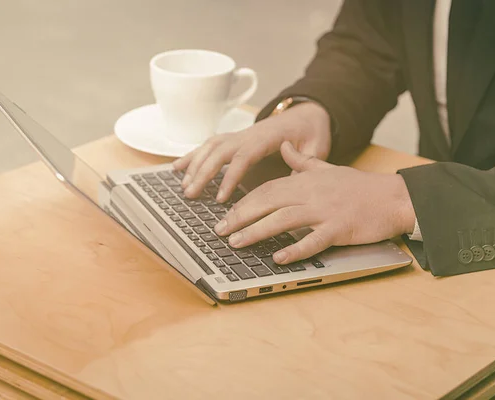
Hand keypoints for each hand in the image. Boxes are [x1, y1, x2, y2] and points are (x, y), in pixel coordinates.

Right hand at [172, 102, 330, 202]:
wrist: (310, 112)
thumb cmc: (313, 131)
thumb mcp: (317, 147)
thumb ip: (305, 163)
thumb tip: (290, 183)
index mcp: (267, 137)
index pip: (243, 156)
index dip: (230, 177)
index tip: (221, 198)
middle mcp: (248, 134)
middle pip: (219, 151)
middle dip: (202, 173)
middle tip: (191, 195)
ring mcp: (240, 134)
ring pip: (210, 147)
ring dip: (194, 165)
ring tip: (183, 187)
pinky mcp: (236, 138)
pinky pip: (209, 145)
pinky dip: (192, 155)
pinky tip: (178, 167)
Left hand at [214, 142, 415, 264]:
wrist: (393, 197)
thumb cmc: (361, 187)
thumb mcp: (328, 169)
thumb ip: (302, 161)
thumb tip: (283, 146)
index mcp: (306, 180)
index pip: (267, 189)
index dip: (243, 202)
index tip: (226, 214)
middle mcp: (311, 193)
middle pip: (267, 202)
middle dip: (240, 216)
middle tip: (219, 230)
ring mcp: (325, 211)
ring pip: (283, 219)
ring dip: (256, 231)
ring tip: (236, 242)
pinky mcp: (339, 228)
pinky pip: (313, 240)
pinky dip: (294, 249)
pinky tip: (277, 257)